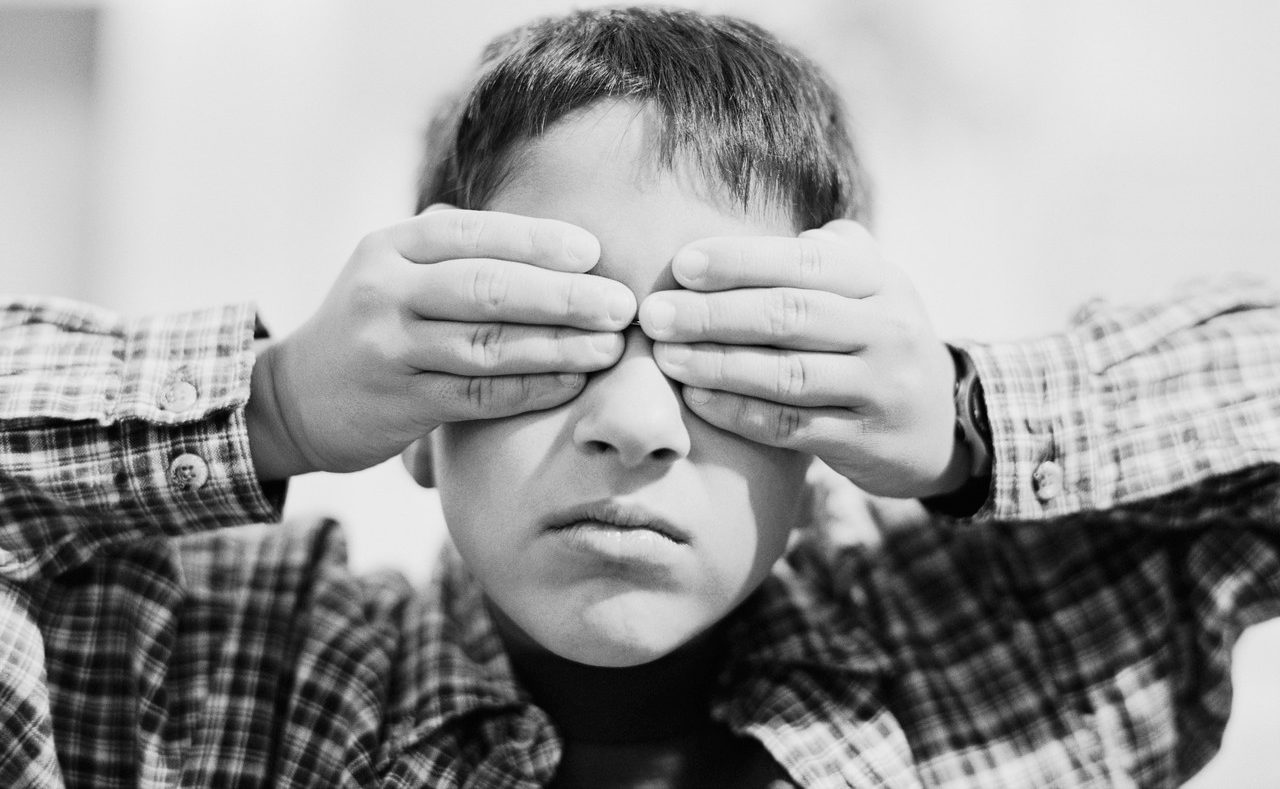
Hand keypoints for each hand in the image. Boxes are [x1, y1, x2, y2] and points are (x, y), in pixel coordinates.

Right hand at [247, 207, 634, 477]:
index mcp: (391, 247)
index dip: (539, 242)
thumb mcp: (394, 269)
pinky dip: (530, 389)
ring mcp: (390, 350)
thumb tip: (553, 238)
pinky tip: (571, 382)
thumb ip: (455, 248)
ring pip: (489, 345)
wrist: (294, 398)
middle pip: (489, 289)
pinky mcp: (399, 404)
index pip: (476, 235)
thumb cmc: (372, 324)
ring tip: (609, 346)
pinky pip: (478, 395)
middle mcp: (386, 292)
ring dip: (559, 346)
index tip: (594, 252)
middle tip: (621, 305)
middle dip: (564, 296)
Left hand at [638, 220, 965, 498]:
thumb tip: (778, 232)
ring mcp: (880, 388)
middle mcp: (888, 330)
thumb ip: (831, 254)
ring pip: (786, 374)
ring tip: (665, 356)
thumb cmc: (878, 342)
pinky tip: (696, 399)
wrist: (941, 425)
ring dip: (717, 364)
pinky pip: (791, 426)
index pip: (804, 263)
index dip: (739, 262)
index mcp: (883, 281)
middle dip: (713, 314)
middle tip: (654, 315)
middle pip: (789, 316)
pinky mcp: (865, 440)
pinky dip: (738, 412)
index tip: (681, 266)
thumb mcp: (873, 288)